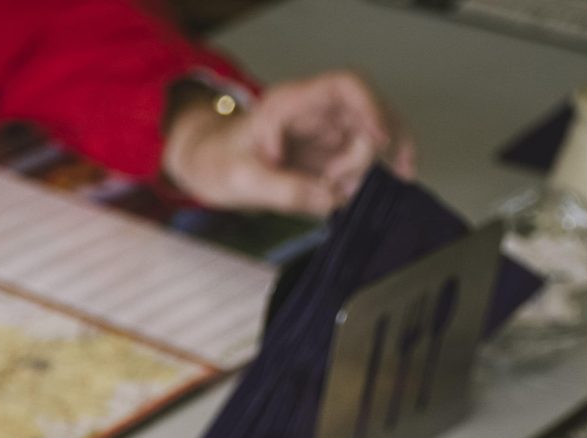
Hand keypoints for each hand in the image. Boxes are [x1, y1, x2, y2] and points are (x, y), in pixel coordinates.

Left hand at [162, 71, 414, 215]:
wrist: (207, 164)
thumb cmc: (216, 161)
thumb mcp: (240, 180)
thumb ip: (284, 191)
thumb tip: (330, 201)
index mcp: (291, 103)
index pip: (347, 87)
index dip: (372, 108)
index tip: (380, 140)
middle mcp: (316, 112)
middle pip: (368, 120)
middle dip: (361, 158)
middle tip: (331, 186)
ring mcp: (327, 132)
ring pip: (373, 143)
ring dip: (363, 173)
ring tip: (331, 193)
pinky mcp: (330, 154)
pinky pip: (363, 163)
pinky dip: (364, 182)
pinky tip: (353, 196)